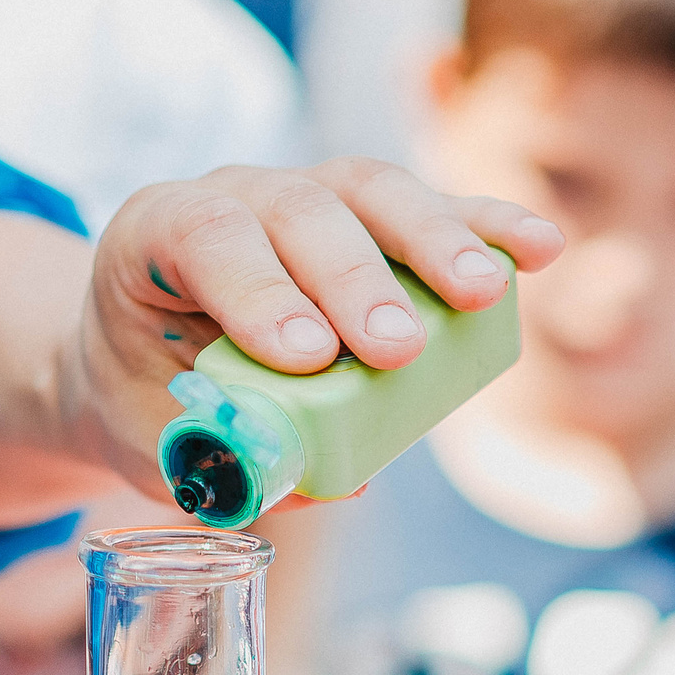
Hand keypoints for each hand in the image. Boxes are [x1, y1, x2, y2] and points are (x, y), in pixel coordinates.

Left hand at [64, 158, 563, 494]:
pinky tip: (538, 248)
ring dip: (432, 242)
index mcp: (157, 233)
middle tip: (398, 350)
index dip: (259, 290)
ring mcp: (305, 193)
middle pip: (301, 209)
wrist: (136, 361)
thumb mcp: (159, 441)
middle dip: (355, 280)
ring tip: (481, 296)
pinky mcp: (369, 217)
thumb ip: (230, 460)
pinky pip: (431, 207)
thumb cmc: (147, 400)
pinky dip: (485, 226)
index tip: (310, 356)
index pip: (207, 236)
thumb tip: (341, 482)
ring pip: (369, 193)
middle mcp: (234, 195)